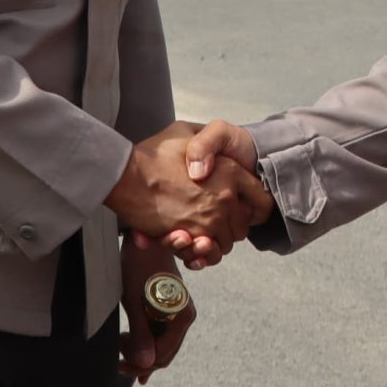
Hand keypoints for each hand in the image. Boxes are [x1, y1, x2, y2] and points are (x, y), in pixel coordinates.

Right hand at [104, 122, 268, 260]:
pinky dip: (201, 254)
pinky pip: (207, 254)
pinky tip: (191, 243)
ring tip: (199, 231)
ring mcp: (209, 220)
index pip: (261, 199)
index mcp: (230, 172)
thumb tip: (215, 152)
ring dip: (215, 241)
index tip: (243, 207)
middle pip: (243, 226)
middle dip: (232, 225)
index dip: (254, 205)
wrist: (124, 176)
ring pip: (226, 243)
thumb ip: (207, 140)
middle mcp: (225, 198)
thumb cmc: (152, 153)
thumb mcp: (185, 131)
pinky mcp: (190, 237)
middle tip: (215, 219)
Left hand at [117, 237, 196, 383]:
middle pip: (164, 354)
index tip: (119, 361)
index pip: (162, 355)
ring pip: (161, 347)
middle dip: (140, 360)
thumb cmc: (137, 265)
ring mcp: (178, 314)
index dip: (140, 364)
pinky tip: (131, 346)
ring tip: (121, 341)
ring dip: (141, 351)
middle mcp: (185, 317)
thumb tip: (146, 365)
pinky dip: (146, 343)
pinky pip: (160, 335)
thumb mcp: (135, 301)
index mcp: (181, 316)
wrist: (142, 241)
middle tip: (117, 356)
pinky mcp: (170, 310)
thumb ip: (141, 334)